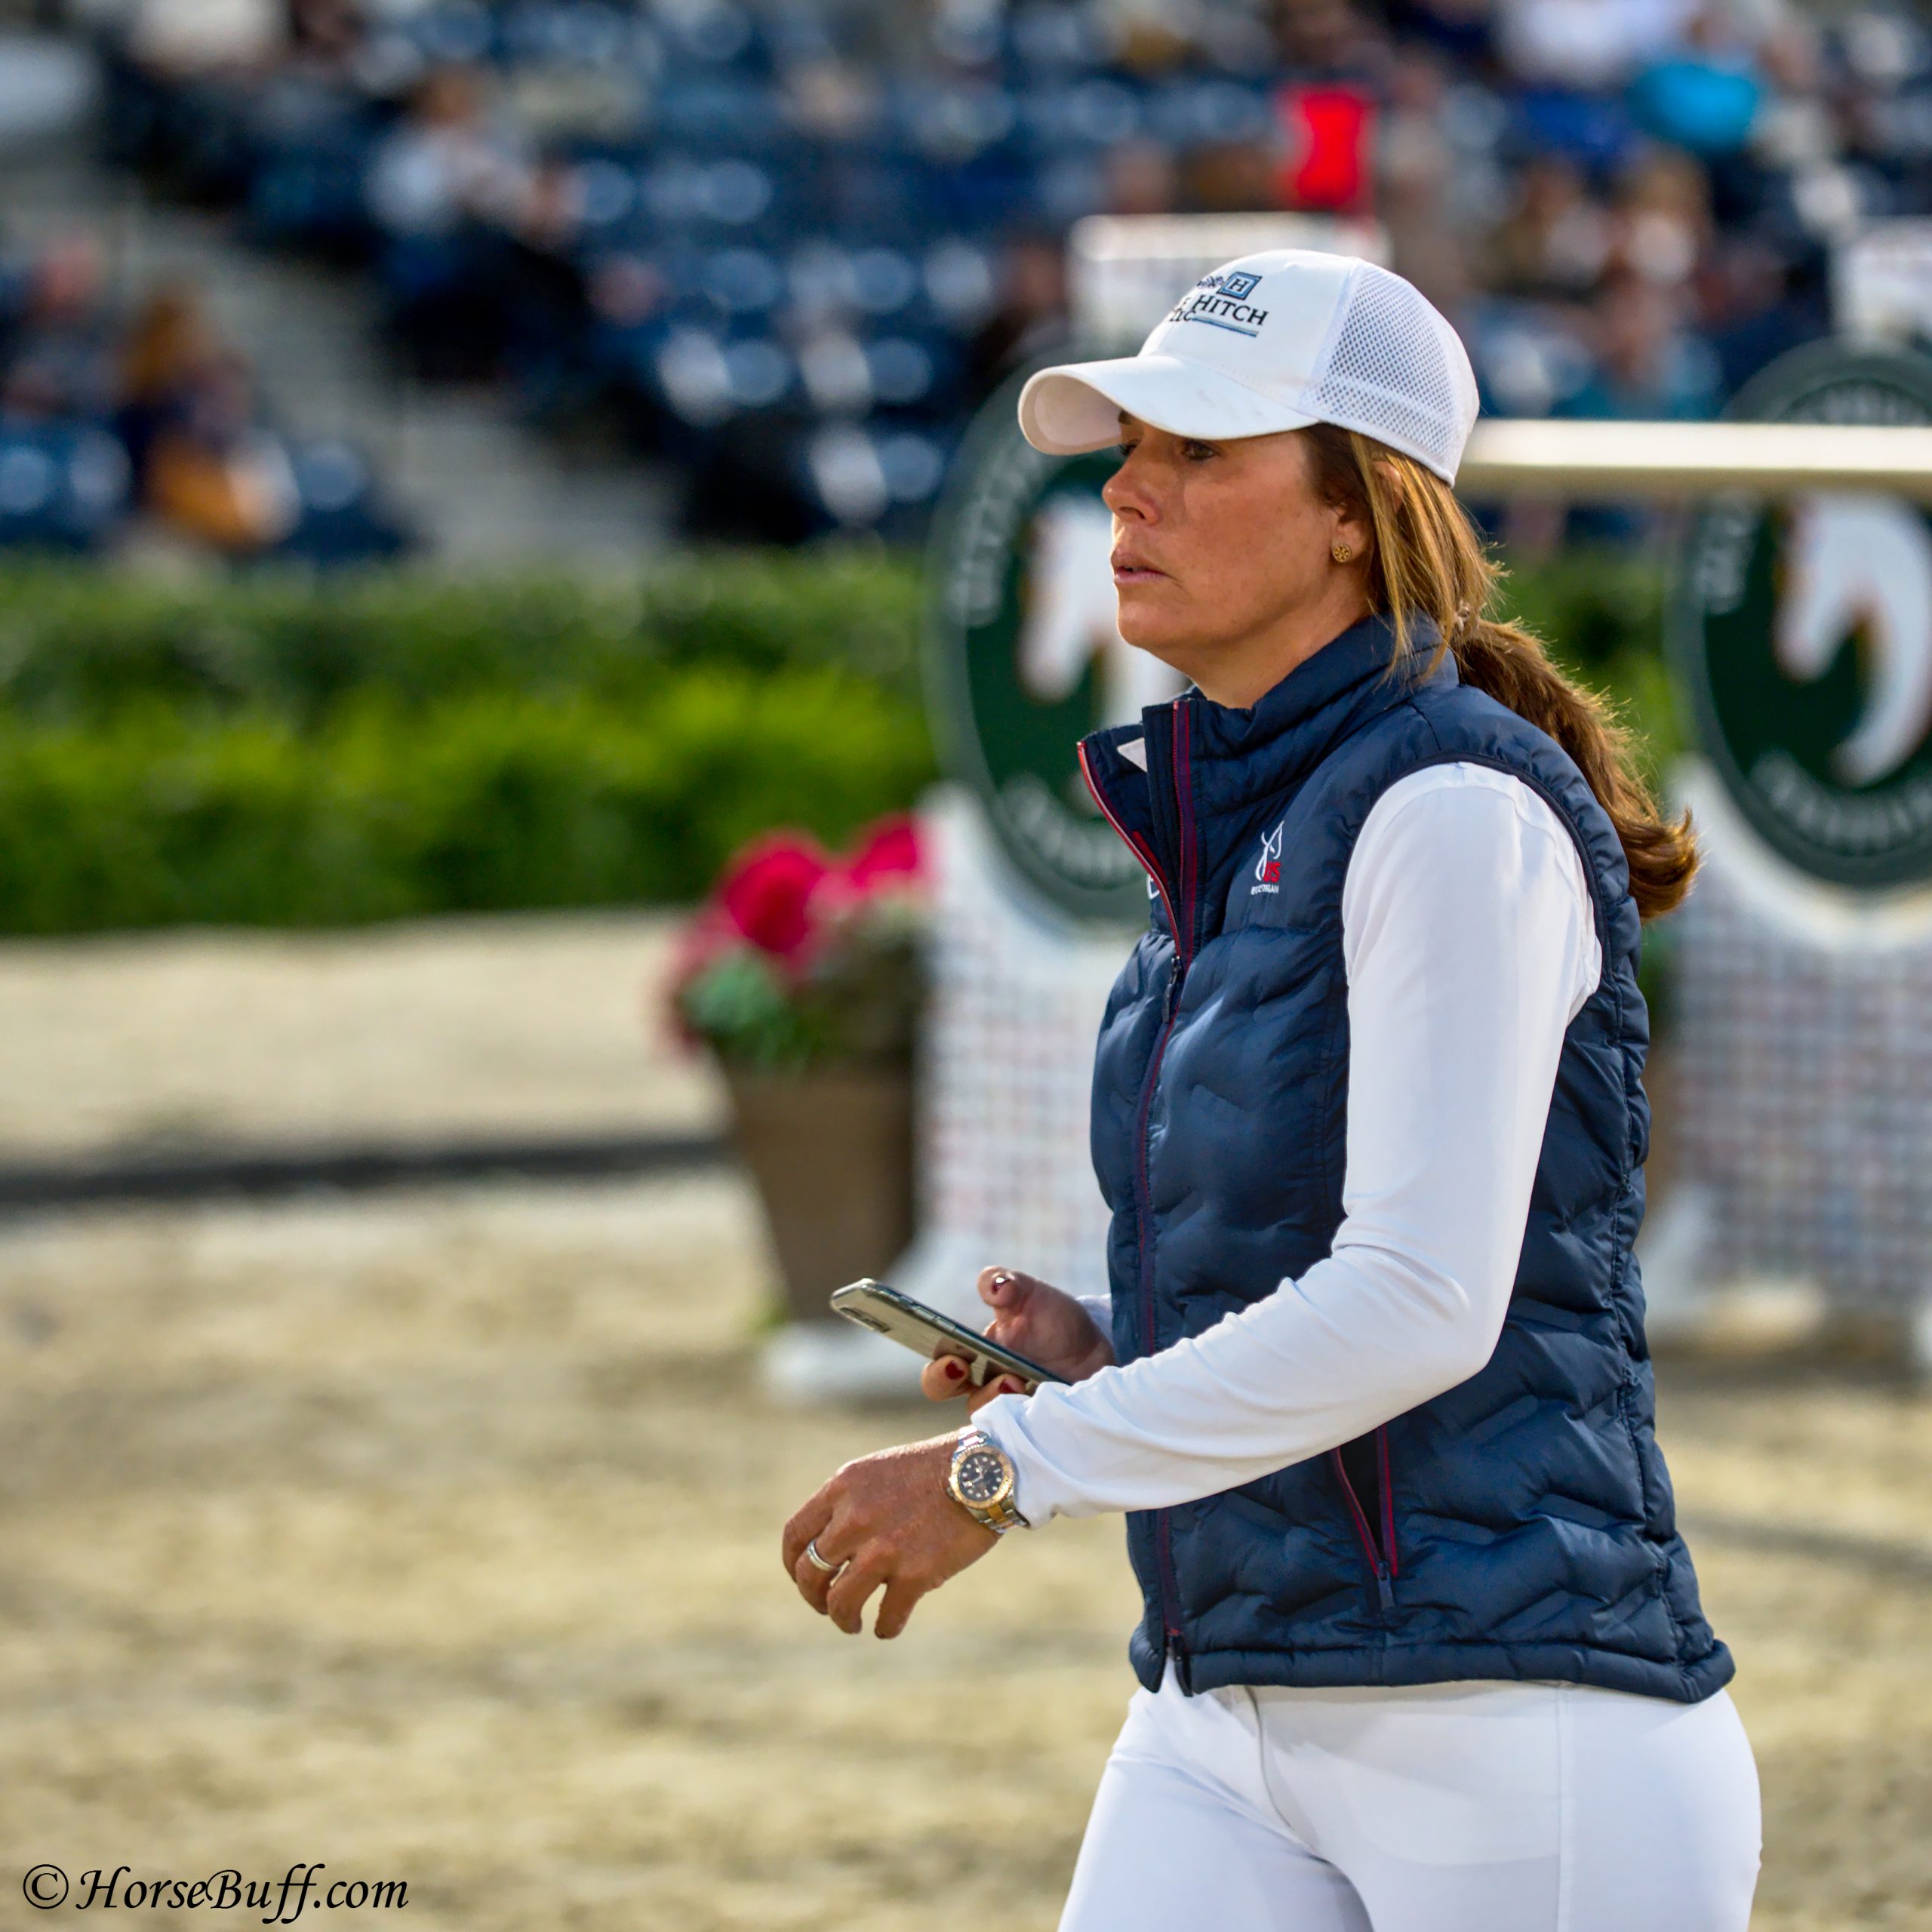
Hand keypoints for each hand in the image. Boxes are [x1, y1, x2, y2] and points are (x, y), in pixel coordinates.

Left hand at [782, 1434, 996, 1637]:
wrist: (987, 1471)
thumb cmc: (935, 1471)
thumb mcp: (879, 1472)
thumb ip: (849, 1503)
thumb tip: (828, 1548)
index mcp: (844, 1486)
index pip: (795, 1535)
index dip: (791, 1564)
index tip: (801, 1577)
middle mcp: (856, 1517)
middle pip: (810, 1572)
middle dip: (813, 1597)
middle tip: (826, 1607)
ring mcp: (885, 1547)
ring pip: (840, 1601)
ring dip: (843, 1619)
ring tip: (853, 1624)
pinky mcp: (916, 1574)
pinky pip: (887, 1617)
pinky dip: (884, 1628)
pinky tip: (887, 1626)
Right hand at [919, 1265, 1114, 1415]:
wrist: (1096, 1348)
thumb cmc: (1053, 1321)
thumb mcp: (1031, 1293)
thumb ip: (1006, 1283)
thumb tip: (995, 1287)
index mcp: (974, 1354)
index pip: (940, 1369)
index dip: (937, 1371)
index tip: (953, 1360)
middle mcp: (984, 1386)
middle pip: (950, 1398)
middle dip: (947, 1384)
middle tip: (963, 1368)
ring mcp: (1010, 1409)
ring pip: (987, 1418)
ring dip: (995, 1399)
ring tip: (1017, 1380)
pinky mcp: (1036, 1424)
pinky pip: (1021, 1433)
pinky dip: (1027, 1419)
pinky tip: (1042, 1401)